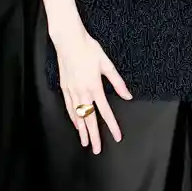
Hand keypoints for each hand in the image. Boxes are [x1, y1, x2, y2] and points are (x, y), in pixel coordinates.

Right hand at [55, 28, 130, 153]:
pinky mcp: (64, 88)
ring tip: (85, 142)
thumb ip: (118, 82)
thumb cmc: (88, 49)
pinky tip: (76, 124)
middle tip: (97, 149)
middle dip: (94, 136)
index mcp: (95, 87)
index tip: (116, 137)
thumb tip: (127, 96)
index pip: (105, 112)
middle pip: (89, 119)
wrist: (68, 40)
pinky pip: (69, 107)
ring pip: (77, 116)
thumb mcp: (107, 64)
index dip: (112, 126)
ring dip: (82, 131)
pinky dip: (73, 118)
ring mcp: (71, 91)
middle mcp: (82, 92)